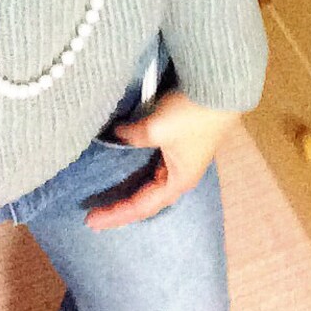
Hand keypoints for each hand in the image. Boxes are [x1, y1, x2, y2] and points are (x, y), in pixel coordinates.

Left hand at [84, 91, 239, 230]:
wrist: (219, 89)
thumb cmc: (191, 115)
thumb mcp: (156, 128)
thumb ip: (131, 136)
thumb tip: (117, 134)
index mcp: (178, 181)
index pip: (140, 206)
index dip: (116, 214)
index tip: (91, 220)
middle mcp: (180, 177)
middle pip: (146, 202)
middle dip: (122, 211)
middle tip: (95, 218)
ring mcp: (181, 162)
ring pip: (150, 186)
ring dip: (130, 194)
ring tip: (108, 200)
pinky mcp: (179, 146)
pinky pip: (153, 168)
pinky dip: (137, 173)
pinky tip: (126, 170)